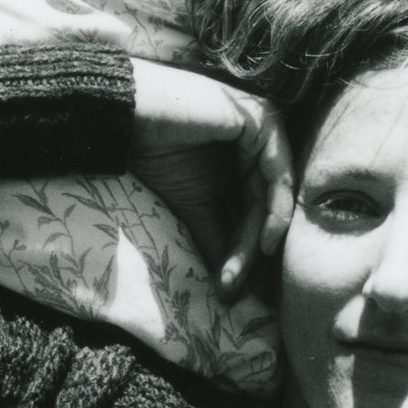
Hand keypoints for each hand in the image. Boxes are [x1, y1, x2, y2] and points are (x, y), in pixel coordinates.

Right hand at [129, 59, 293, 297]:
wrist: (129, 116)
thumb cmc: (155, 152)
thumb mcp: (193, 205)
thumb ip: (217, 238)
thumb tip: (230, 288)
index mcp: (244, 158)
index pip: (253, 211)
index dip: (244, 253)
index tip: (233, 291)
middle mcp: (260, 143)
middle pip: (265, 206)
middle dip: (251, 251)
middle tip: (236, 288)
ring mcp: (263, 128)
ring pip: (273, 194)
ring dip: (258, 237)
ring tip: (241, 272)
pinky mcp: (262, 119)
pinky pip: (278, 171)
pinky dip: (275, 208)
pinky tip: (265, 240)